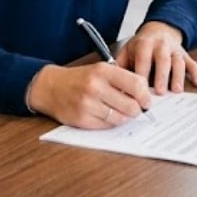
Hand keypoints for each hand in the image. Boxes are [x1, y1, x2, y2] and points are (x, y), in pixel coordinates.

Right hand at [27, 63, 150, 128]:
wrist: (51, 87)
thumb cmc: (79, 78)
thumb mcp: (100, 70)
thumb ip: (122, 79)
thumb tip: (144, 94)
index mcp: (103, 71)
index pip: (136, 84)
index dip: (145, 95)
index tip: (146, 100)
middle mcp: (95, 86)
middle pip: (131, 106)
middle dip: (136, 110)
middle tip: (134, 109)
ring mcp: (88, 104)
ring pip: (120, 119)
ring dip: (123, 117)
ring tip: (118, 111)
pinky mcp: (82, 119)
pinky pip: (107, 126)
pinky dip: (110, 123)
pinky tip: (105, 115)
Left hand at [117, 20, 196, 93]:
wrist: (159, 30)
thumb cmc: (141, 45)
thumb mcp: (128, 50)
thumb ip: (119, 65)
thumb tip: (111, 83)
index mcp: (144, 44)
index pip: (143, 58)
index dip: (142, 73)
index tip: (138, 90)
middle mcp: (161, 46)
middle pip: (163, 60)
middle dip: (161, 76)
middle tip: (159, 92)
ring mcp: (175, 51)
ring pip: (178, 63)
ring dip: (178, 77)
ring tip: (176, 90)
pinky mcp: (185, 56)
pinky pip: (193, 64)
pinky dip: (196, 74)